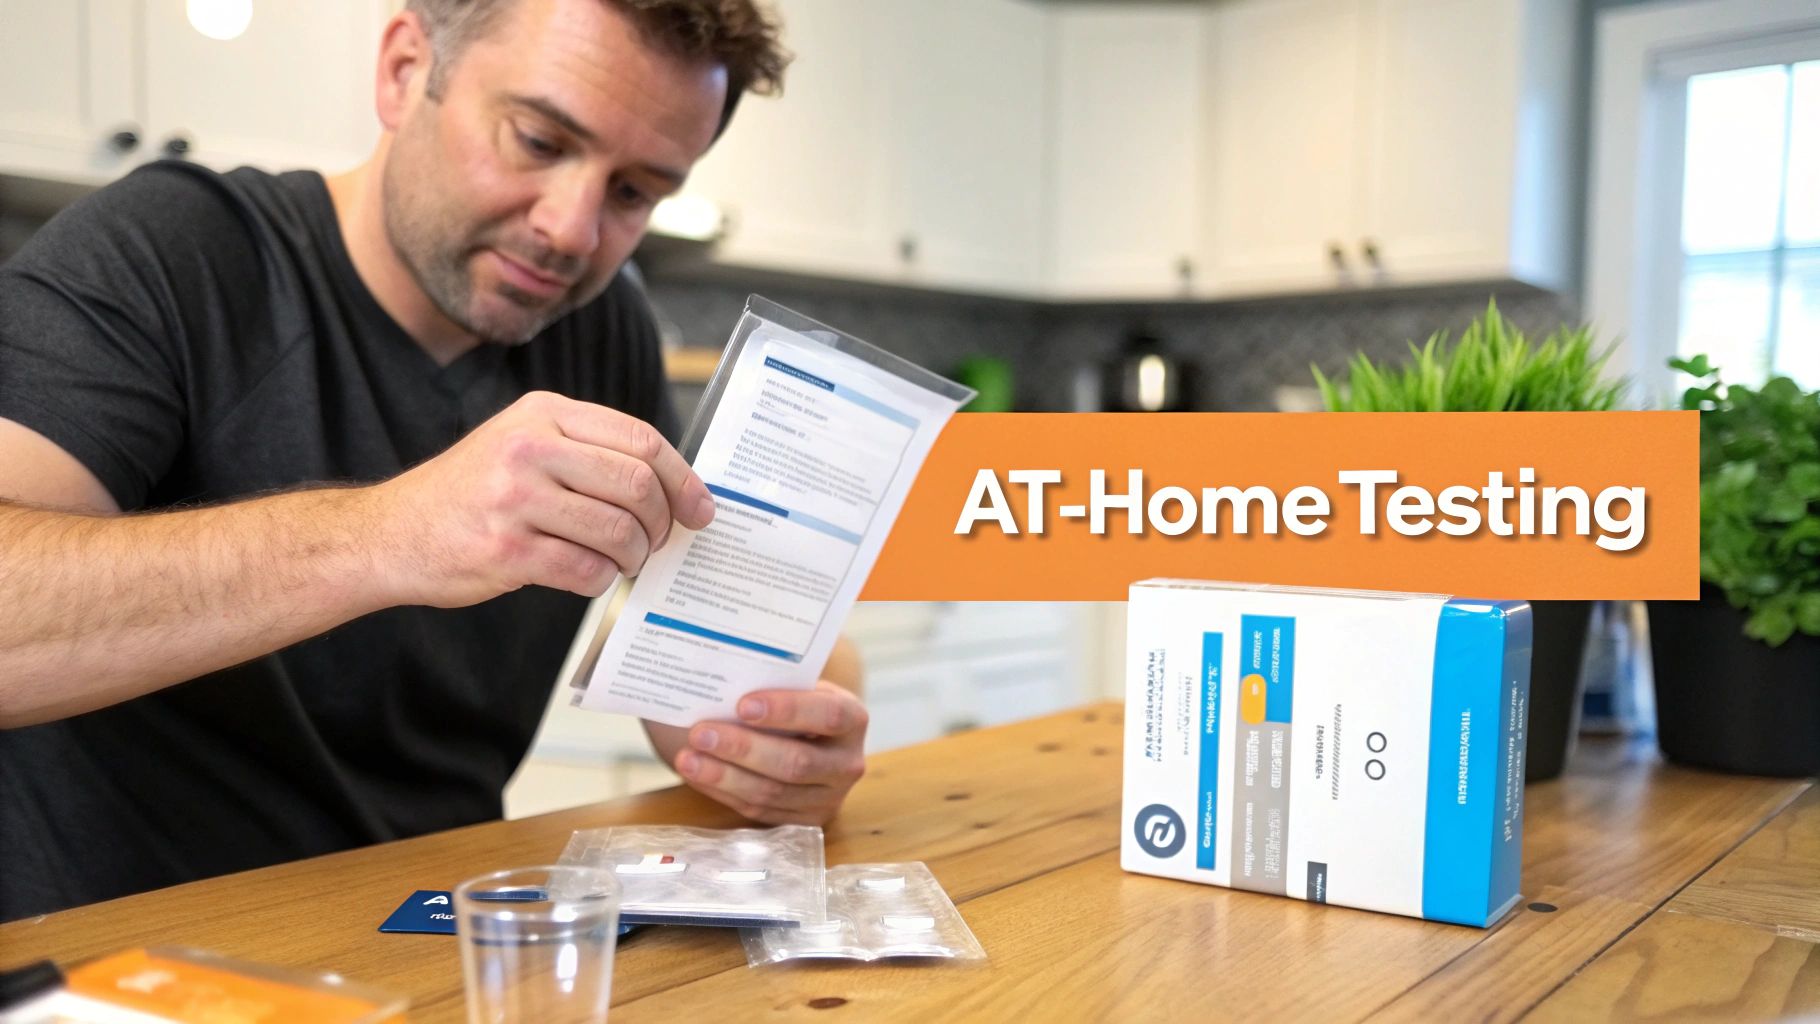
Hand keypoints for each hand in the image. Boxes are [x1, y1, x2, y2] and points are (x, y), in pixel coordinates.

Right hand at [372, 390, 713, 606]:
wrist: (392, 533)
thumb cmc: (471, 493)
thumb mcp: (522, 445)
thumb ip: (587, 453)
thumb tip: (672, 487)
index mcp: (544, 414)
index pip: (640, 439)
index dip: (682, 478)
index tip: (700, 510)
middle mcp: (530, 447)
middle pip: (637, 484)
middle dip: (661, 523)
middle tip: (657, 544)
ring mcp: (515, 498)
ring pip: (618, 530)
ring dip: (633, 557)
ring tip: (623, 563)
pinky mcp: (505, 549)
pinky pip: (585, 569)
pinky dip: (601, 581)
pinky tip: (590, 578)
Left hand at [671, 681, 868, 824]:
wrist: (811, 739)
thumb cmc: (797, 702)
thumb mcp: (799, 687)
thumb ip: (774, 684)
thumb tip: (723, 678)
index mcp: (853, 719)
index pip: (828, 715)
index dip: (787, 710)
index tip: (743, 704)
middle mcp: (847, 764)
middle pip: (796, 762)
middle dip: (743, 748)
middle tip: (700, 732)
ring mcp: (828, 799)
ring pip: (772, 793)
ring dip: (724, 775)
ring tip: (688, 757)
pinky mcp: (802, 822)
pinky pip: (758, 811)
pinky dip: (723, 791)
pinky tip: (697, 774)